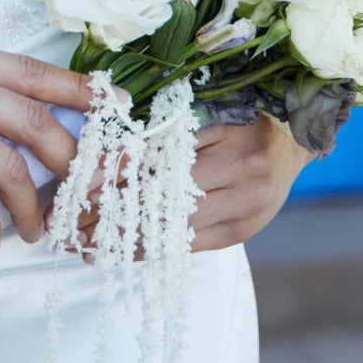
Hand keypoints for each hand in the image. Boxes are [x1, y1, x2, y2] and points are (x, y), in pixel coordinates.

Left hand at [58, 116, 313, 258]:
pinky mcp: (243, 233)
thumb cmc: (240, 113)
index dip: (117, 178)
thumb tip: (107, 155)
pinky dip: (156, 249)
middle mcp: (243, 185)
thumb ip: (162, 133)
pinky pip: (191, 246)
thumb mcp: (204, 110)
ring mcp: (246, 214)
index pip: (161, 167)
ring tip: (86, 246)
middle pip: (166, 207)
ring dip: (128, 241)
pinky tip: (124, 252)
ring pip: (176, 233)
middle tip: (71, 226)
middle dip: (114, 217)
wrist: (292, 138)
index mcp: (233, 147)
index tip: (77, 187)